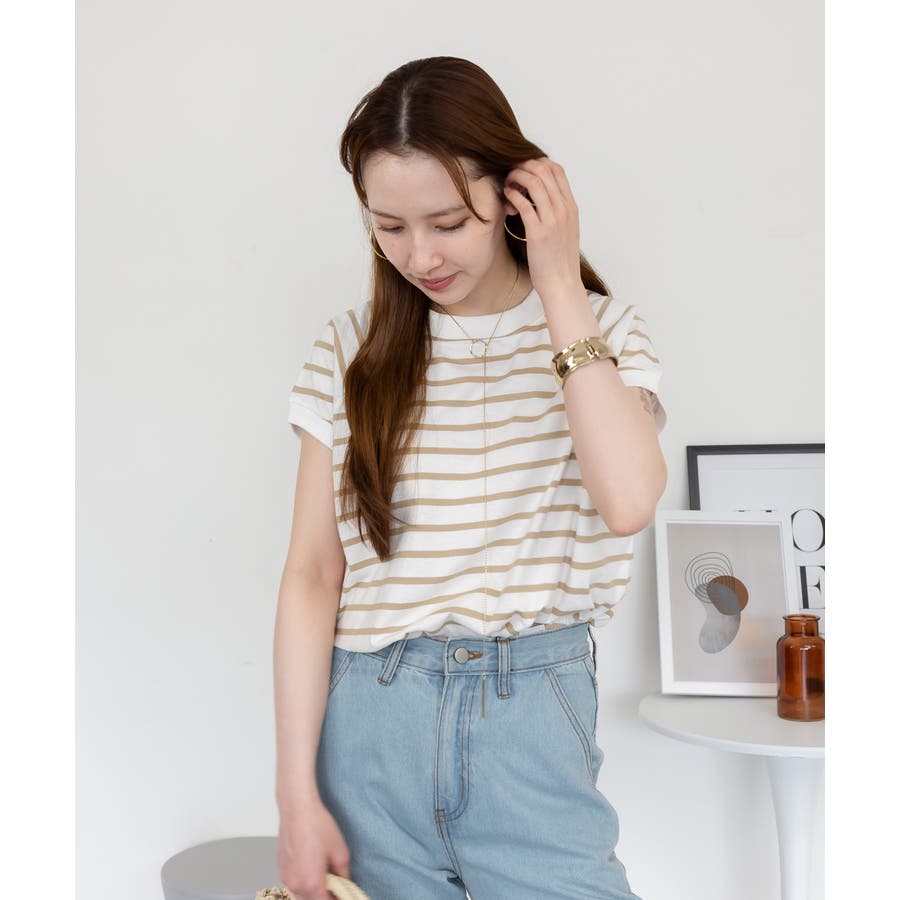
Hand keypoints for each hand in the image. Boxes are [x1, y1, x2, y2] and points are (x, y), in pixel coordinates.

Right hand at [277, 799, 351, 899]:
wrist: (297, 809)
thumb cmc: (318, 827)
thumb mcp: (340, 852)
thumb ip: (344, 874)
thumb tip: (345, 883)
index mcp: (311, 884)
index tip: (342, 895)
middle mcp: (295, 885)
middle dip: (323, 897)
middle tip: (335, 887)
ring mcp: (285, 878)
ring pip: (300, 895)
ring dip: (312, 892)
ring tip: (324, 877)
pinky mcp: (280, 869)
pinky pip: (293, 884)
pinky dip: (303, 883)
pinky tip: (311, 868)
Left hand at [503, 157, 582, 299]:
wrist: (562, 284)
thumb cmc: (559, 260)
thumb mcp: (566, 230)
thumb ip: (557, 212)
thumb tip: (543, 198)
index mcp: (571, 207)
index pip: (557, 170)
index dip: (538, 163)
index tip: (524, 170)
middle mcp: (564, 210)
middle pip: (544, 170)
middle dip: (524, 166)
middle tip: (511, 175)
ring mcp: (552, 220)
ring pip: (534, 182)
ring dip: (516, 177)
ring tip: (507, 184)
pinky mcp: (538, 233)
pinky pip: (524, 204)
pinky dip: (512, 195)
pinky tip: (506, 197)